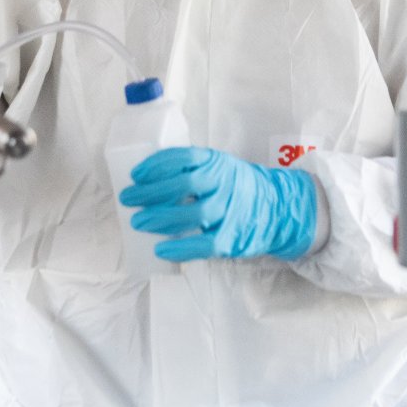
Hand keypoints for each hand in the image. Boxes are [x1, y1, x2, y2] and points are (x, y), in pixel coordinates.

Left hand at [119, 146, 317, 261]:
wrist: (277, 208)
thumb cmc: (237, 187)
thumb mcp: (220, 166)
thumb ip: (193, 169)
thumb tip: (147, 180)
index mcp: (217, 162)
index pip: (183, 158)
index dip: (156, 165)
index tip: (135, 174)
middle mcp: (224, 183)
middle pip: (183, 186)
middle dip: (150, 193)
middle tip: (129, 199)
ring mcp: (229, 210)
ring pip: (192, 214)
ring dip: (160, 218)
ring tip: (138, 221)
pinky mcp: (232, 237)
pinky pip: (204, 243)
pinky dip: (181, 248)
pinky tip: (161, 249)